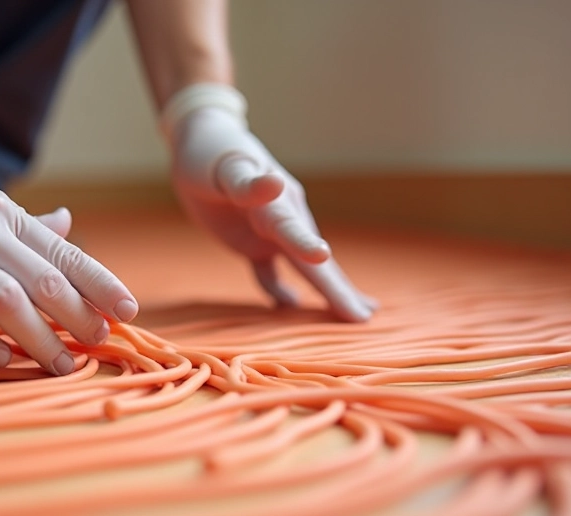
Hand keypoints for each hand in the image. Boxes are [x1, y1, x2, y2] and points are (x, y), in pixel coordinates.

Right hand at [0, 106, 138, 373]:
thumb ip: (27, 225)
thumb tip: (69, 225)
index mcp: (7, 217)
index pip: (66, 255)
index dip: (101, 285)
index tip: (129, 312)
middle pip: (44, 282)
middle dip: (79, 318)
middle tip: (99, 345)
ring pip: (4, 300)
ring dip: (38, 338)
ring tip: (62, 365)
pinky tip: (1, 361)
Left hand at [162, 85, 375, 320]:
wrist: (204, 141)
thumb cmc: (212, 153)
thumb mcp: (225, 166)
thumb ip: (249, 183)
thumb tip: (278, 185)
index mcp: (277, 203)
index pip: (298, 235)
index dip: (312, 254)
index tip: (334, 274)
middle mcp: (283, 220)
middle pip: (312, 262)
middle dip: (337, 291)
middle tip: (365, 319)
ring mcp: (270, 234)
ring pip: (302, 269)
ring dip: (326, 292)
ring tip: (357, 315)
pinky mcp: (253, 243)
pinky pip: (270, 273)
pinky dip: (282, 292)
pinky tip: (294, 309)